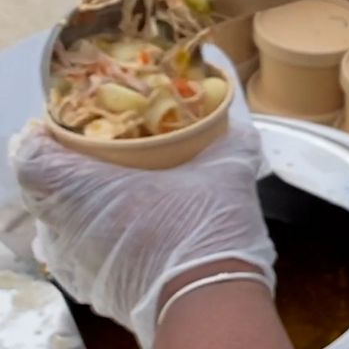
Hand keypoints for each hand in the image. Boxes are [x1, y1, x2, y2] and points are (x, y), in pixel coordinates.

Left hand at [9, 121, 275, 347]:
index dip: (46, 136)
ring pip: (59, 224)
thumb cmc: (205, 230)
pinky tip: (128, 233)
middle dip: (71, 171)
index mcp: (82, 187)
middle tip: (106, 159)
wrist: (209, 300)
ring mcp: (71, 263)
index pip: (32, 153)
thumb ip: (230, 142)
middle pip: (44, 188)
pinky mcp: (87, 288)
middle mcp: (62, 227)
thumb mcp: (226, 173)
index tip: (72, 131)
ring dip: (81, 208)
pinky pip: (77, 253)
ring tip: (118, 197)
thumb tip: (237, 127)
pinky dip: (94, 239)